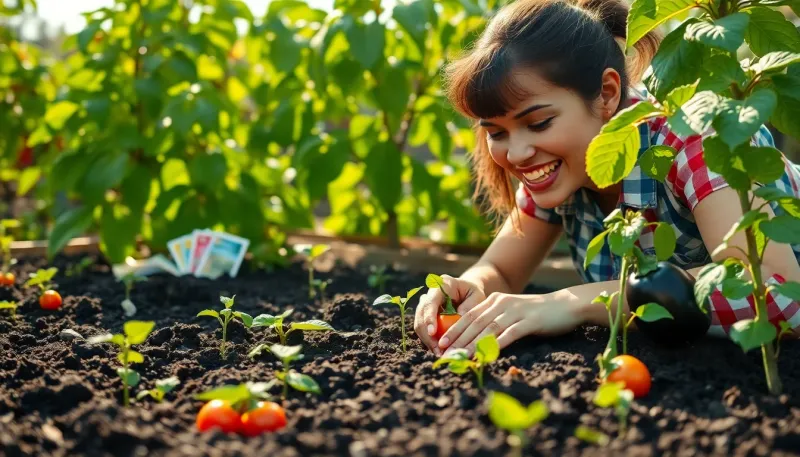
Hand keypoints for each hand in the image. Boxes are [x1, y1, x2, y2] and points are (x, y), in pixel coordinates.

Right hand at [413, 274, 485, 355]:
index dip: (429, 317)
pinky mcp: (426, 316)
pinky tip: (438, 350)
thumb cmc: (475, 294)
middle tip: (437, 350)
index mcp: (442, 283)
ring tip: (439, 353)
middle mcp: (430, 293)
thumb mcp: (477, 297)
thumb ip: (468, 307)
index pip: (430, 301)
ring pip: (419, 323)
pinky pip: (423, 329)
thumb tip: (457, 321)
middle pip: (421, 314)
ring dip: (427, 340)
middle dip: (427, 333)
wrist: (469, 292)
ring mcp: (425, 304)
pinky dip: (430, 341)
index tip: (433, 333)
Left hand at [437, 292, 582, 356]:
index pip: (469, 316)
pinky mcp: (530, 321)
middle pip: (475, 323)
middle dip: (458, 340)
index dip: (453, 330)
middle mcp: (502, 303)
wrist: (566, 305)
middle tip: (445, 355)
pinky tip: (486, 356)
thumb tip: (476, 339)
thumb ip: (496, 321)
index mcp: (496, 300)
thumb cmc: (538, 313)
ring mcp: (516, 312)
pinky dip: (495, 346)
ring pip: (488, 329)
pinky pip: (509, 335)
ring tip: (460, 357)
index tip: (440, 344)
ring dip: (472, 345)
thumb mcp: (513, 313)